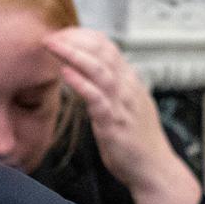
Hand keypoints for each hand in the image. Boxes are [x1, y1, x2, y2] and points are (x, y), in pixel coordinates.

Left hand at [43, 27, 177, 191]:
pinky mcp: (114, 124)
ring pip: (99, 70)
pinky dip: (81, 83)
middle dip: (74, 40)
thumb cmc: (136, 139)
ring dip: (73, 55)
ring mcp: (122, 104)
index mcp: (129, 81)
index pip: (107, 46)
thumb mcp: (126, 104)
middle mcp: (127, 87)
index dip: (82, 36)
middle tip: (51, 36)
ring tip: (53, 46)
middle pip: (102, 52)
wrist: (154, 169)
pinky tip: (66, 74)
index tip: (61, 34)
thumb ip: (111, 86)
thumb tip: (90, 72)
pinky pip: (97, 99)